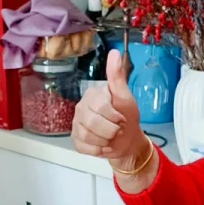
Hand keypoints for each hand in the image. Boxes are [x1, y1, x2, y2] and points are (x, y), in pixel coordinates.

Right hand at [71, 50, 146, 167]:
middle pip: (91, 123)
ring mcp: (77, 124)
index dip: (114, 117)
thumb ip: (117, 76)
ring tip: (111, 137)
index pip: (99, 107)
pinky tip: (103, 145)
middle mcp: (81, 108)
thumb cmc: (126, 116)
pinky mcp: (76, 140)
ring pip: (87, 136)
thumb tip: (114, 53)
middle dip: (110, 130)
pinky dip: (98, 150)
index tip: (121, 118)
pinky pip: (83, 148)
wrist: (127, 140)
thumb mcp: (125, 96)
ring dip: (105, 141)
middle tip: (117, 129)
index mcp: (92, 95)